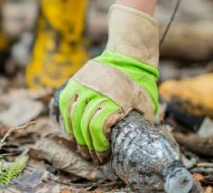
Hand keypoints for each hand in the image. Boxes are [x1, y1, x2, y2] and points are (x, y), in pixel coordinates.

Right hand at [58, 4, 159, 164]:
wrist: (128, 56)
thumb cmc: (140, 84)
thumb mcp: (146, 104)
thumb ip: (141, 122)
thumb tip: (140, 143)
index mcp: (116, 100)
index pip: (99, 128)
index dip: (98, 146)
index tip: (101, 157)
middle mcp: (98, 93)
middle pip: (84, 125)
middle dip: (86, 145)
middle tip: (90, 156)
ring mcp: (85, 85)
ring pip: (73, 115)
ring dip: (75, 135)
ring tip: (80, 146)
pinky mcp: (77, 81)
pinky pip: (66, 103)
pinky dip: (67, 118)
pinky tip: (71, 130)